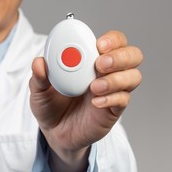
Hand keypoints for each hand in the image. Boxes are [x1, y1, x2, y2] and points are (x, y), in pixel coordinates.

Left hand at [29, 30, 142, 171]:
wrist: (54, 133)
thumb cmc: (50, 105)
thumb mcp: (39, 91)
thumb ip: (38, 77)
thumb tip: (39, 62)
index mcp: (90, 59)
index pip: (113, 41)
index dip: (112, 39)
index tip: (99, 44)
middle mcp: (106, 72)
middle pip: (132, 55)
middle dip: (120, 56)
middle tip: (100, 64)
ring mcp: (113, 90)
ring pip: (133, 77)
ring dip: (116, 79)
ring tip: (94, 87)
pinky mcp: (113, 109)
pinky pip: (123, 100)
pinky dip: (112, 98)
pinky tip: (96, 102)